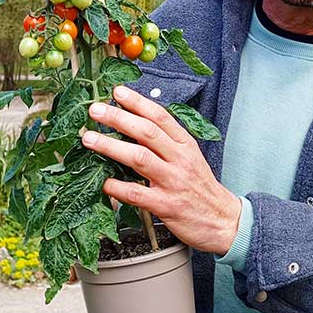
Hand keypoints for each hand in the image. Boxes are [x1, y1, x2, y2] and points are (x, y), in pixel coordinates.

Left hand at [82, 85, 240, 254]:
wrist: (223, 220)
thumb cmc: (200, 187)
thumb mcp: (190, 157)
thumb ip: (166, 141)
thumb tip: (133, 124)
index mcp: (185, 144)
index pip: (160, 116)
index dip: (138, 102)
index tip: (118, 92)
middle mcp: (180, 159)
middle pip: (147, 132)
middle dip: (118, 118)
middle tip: (95, 110)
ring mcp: (173, 182)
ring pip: (139, 158)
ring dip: (111, 146)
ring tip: (89, 138)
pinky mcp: (166, 206)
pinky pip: (137, 194)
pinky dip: (117, 187)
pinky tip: (104, 182)